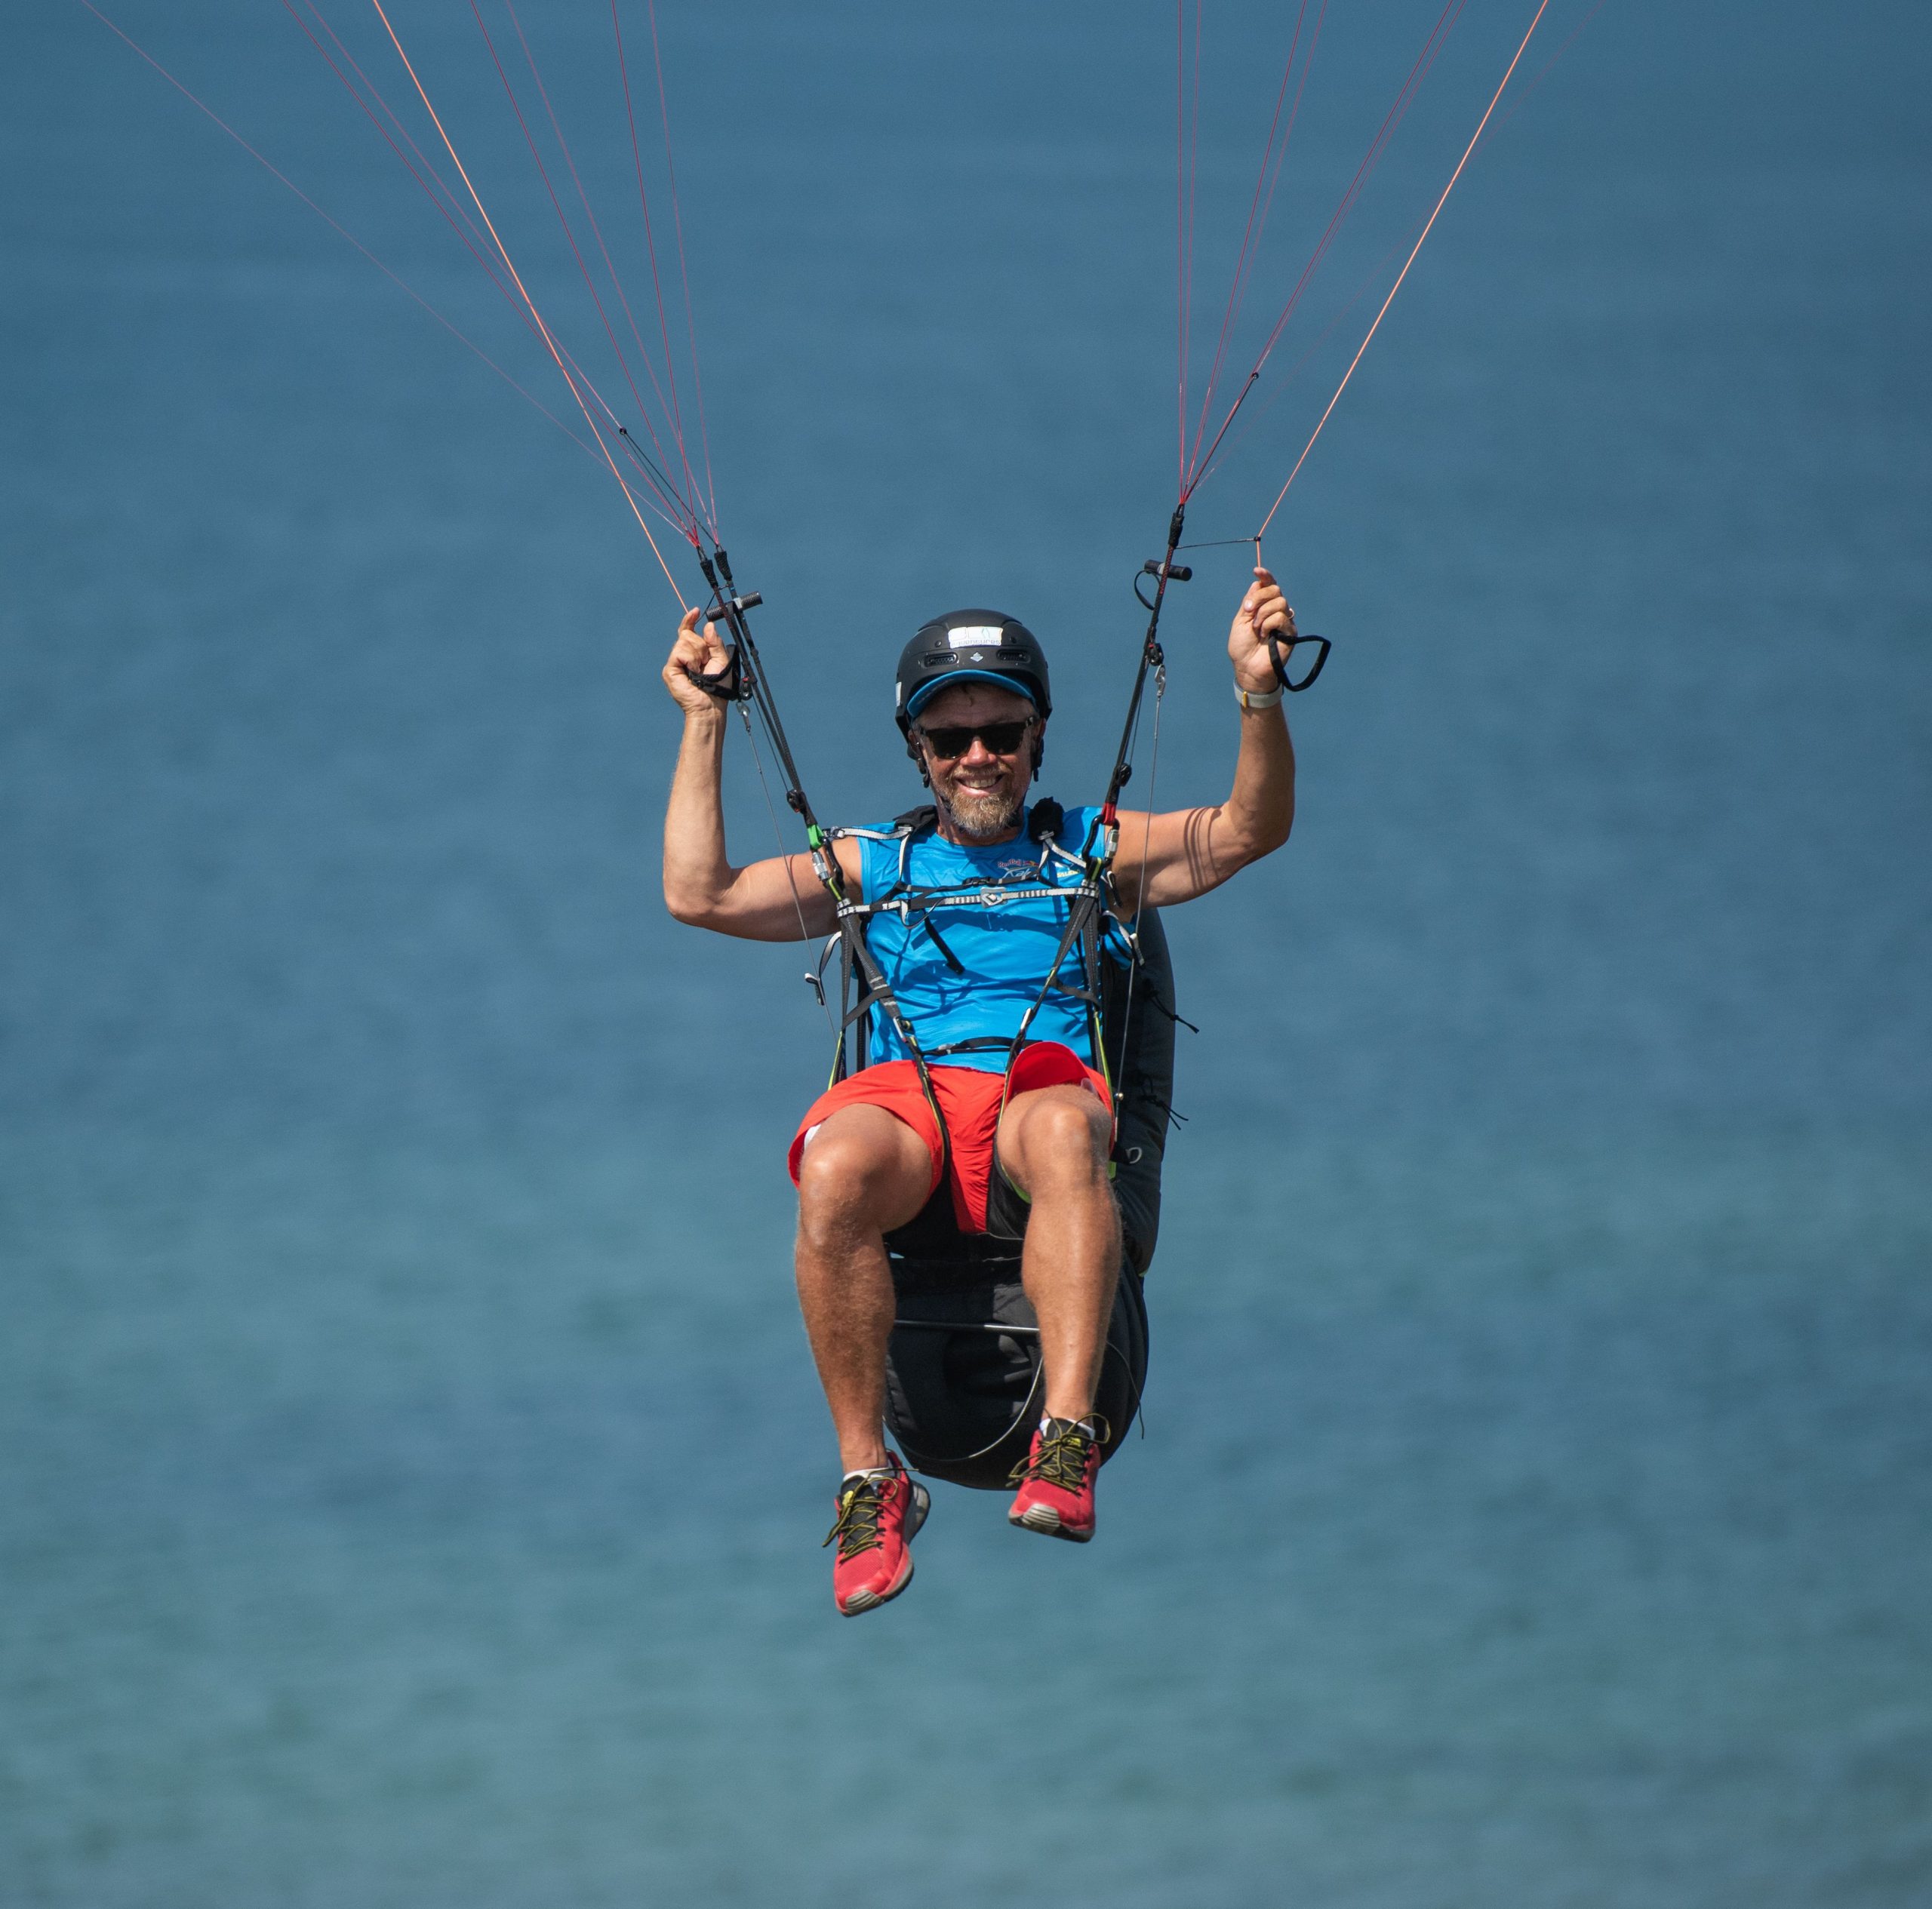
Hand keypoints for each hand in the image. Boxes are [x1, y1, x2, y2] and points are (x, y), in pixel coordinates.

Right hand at [662, 607, 735, 714]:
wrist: (711, 704)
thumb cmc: (718, 686)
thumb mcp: (721, 659)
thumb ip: (715, 642)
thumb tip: (708, 625)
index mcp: (694, 653)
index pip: (688, 632)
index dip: (690, 620)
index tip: (695, 611)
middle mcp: (682, 656)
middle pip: (687, 635)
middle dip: (701, 646)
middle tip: (706, 663)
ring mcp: (674, 663)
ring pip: (684, 642)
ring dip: (697, 654)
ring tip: (700, 670)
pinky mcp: (669, 670)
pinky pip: (679, 652)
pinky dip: (690, 660)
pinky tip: (693, 671)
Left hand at [1228, 566, 1295, 694]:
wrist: (1247, 668)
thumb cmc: (1242, 648)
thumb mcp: (1240, 621)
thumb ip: (1249, 602)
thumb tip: (1257, 583)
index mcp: (1263, 607)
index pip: (1268, 586)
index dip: (1265, 576)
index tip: (1257, 571)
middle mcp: (1276, 611)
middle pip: (1275, 590)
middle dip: (1259, 597)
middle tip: (1249, 611)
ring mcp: (1284, 621)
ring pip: (1279, 602)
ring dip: (1263, 614)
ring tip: (1256, 629)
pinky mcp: (1290, 632)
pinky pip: (1281, 617)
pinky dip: (1268, 624)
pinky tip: (1264, 635)